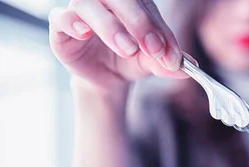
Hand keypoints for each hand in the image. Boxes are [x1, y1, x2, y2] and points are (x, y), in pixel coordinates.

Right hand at [49, 0, 189, 93]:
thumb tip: (188, 68)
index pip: (148, 10)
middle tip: (152, 49)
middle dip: (140, 24)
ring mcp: (81, 10)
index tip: (172, 56)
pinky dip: (72, 22)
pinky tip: (84, 33)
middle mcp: (107, 1)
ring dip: (110, 26)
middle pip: (121, 0)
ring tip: (127, 48)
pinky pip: (60, 16)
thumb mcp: (150, 63)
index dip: (161, 32)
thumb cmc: (129, 60)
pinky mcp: (61, 26)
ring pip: (90, 5)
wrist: (105, 76)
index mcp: (133, 4)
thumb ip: (166, 63)